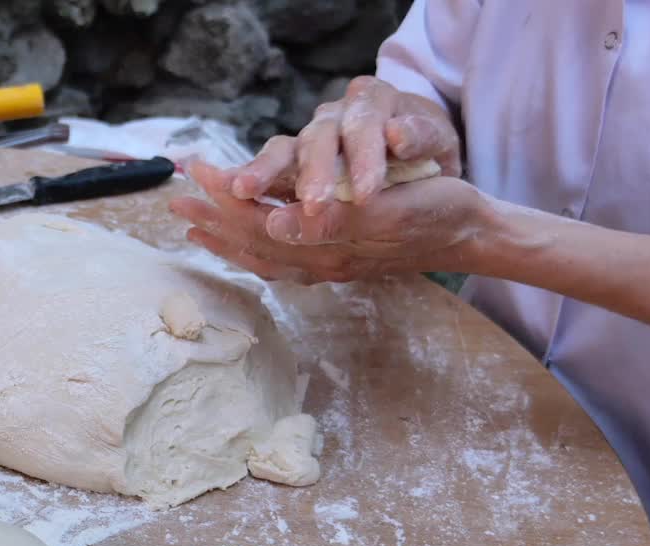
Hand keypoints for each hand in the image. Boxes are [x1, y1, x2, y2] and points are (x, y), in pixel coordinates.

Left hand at [170, 159, 490, 283]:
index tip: (199, 174)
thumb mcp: (391, 206)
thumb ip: (333, 219)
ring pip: (263, 257)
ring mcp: (330, 267)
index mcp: (330, 245)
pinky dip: (255, 255)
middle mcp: (323, 262)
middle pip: (253, 242)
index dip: (226, 197)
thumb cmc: (438, 211)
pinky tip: (244, 248)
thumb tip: (277, 225)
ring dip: (226, 240)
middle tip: (177, 199)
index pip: (261, 221)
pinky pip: (283, 266)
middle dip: (214, 219)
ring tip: (194, 225)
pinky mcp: (339, 264)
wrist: (471, 235)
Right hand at [229, 76, 461, 214]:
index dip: (363, 158)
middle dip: (307, 171)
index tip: (366, 193)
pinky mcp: (291, 164)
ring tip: (242, 190)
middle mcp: (334, 116)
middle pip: (314, 138)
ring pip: (282, 151)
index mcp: (372, 101)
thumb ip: (421, 137)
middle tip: (308, 202)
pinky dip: (248, 184)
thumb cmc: (430, 152)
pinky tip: (227, 197)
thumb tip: (398, 133)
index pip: (363, 125)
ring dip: (262, 174)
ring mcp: (308, 139)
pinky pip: (266, 173)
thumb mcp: (438, 142)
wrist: (422, 155)